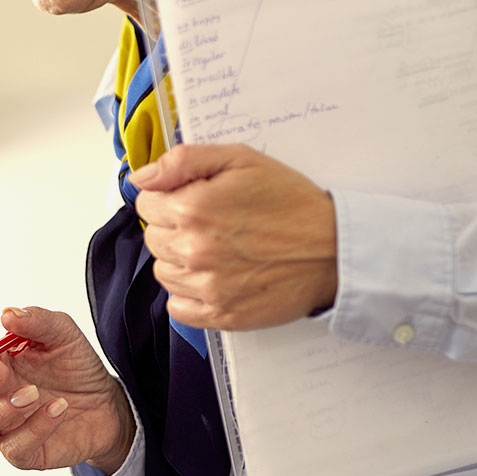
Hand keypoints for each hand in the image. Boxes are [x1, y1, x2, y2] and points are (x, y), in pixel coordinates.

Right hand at [0, 307, 135, 472]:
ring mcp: (4, 426)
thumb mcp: (64, 335)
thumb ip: (37, 321)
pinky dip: (34, 428)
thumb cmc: (76, 368)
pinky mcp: (24, 452)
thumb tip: (8, 314)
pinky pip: (15, 447)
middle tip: (1, 372)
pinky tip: (58, 409)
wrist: (107, 403)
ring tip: (33, 394)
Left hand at [132, 144, 337, 330]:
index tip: (193, 199)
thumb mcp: (241, 160)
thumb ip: (184, 161)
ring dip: (181, 260)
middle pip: (152, 238)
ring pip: (164, 272)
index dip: (167, 197)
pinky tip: (214, 278)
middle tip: (211, 223)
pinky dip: (189, 294)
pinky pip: (178, 307)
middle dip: (174, 227)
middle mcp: (194, 250)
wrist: (335, 249)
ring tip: (218, 249)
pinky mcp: (221, 315)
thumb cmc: (292, 202)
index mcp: (193, 209)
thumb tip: (141, 178)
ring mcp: (206, 287)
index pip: (145, 204)